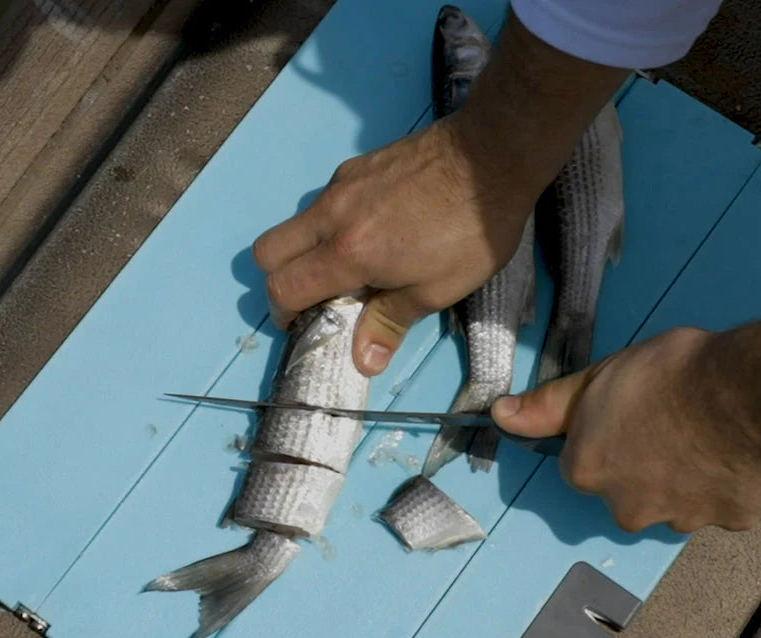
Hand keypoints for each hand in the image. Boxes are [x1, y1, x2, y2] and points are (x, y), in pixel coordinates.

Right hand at [253, 13, 626, 375]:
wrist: (494, 154)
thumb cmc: (471, 231)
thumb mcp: (437, 290)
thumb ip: (390, 322)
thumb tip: (364, 361)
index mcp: (348, 252)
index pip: (283, 286)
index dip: (283, 313)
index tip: (302, 322)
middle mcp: (332, 214)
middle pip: (267, 251)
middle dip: (280, 279)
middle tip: (316, 296)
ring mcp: (342, 183)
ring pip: (296, 223)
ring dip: (307, 250)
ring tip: (352, 265)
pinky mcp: (358, 164)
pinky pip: (325, 200)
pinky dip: (332, 224)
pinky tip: (375, 228)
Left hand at [492, 326, 760, 532]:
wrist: (745, 393)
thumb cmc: (665, 376)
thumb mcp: (596, 379)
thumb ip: (548, 406)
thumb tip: (500, 415)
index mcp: (586, 471)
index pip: (582, 462)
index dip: (602, 437)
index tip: (627, 414)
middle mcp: (625, 507)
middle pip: (624, 490)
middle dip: (640, 465)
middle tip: (668, 423)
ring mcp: (678, 517)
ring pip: (670, 501)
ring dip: (680, 479)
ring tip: (703, 435)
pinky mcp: (726, 520)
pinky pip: (716, 504)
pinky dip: (720, 485)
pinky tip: (729, 453)